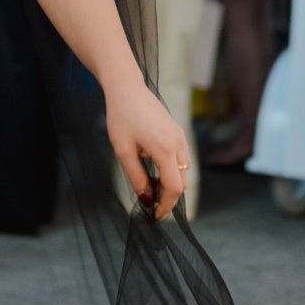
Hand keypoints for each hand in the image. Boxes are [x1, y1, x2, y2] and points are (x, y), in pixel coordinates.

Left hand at [105, 79, 190, 222]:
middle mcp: (178, 144)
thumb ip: (136, 177)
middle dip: (168, 196)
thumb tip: (146, 198)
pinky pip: (181, 158)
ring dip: (170, 182)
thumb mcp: (124, 151)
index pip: (174, 188)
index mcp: (165, 149)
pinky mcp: (178, 132)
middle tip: (150, 201)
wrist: (127, 89)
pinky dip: (171, 169)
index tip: (154, 215)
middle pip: (182, 182)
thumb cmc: (121, 117)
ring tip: (150, 184)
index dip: (166, 205)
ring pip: (183, 171)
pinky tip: (153, 167)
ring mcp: (180, 137)